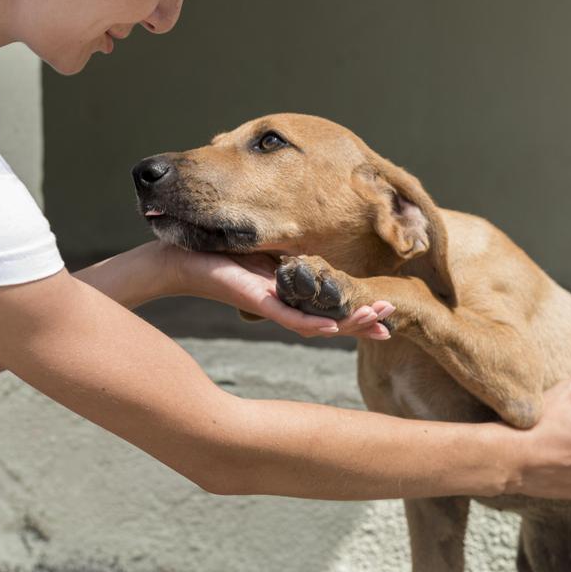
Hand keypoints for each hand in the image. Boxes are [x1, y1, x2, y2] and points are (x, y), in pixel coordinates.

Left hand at [159, 243, 393, 339]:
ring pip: (317, 324)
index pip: (331, 307)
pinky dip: (312, 324)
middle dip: (363, 321)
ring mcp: (271, 306)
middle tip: (392, 321)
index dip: (359, 313)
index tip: (388, 316)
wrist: (178, 258)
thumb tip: (315, 243)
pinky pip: (288, 318)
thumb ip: (290, 252)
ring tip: (379, 322)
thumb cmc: (217, 251)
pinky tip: (334, 328)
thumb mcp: (265, 248)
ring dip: (348, 324)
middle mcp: (284, 304)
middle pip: (331, 320)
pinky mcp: (256, 301)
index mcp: (289, 292)